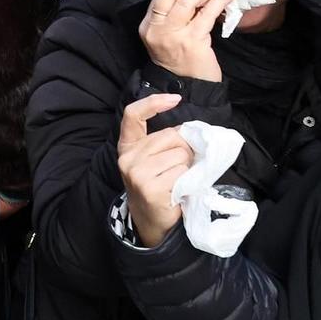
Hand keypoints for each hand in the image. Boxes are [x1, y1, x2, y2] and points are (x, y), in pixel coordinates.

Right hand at [117, 93, 193, 246]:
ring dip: (187, 167)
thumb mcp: (152, 160)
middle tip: (180, 167)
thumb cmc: (157, 185)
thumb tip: (192, 131)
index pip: (133, 115)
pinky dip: (186, 180)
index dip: (153, 102)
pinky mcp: (150, 188)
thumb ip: (164, 142)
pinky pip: (182, 172)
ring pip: (180, 154)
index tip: (175, 98)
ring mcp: (137, 173)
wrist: (151, 221)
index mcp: (128, 146)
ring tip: (178, 180)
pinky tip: (177, 190)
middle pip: (170, 135)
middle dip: (184, 148)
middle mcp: (128, 158)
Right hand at [137, 0, 235, 82]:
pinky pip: (206, 14)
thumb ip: (175, 16)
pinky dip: (219, 1)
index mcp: (148, 26)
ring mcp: (173, 36)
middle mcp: (157, 30)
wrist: (190, 88)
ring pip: (188, 1)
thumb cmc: (181, 61)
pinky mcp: (192, 42)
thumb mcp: (169, 36)